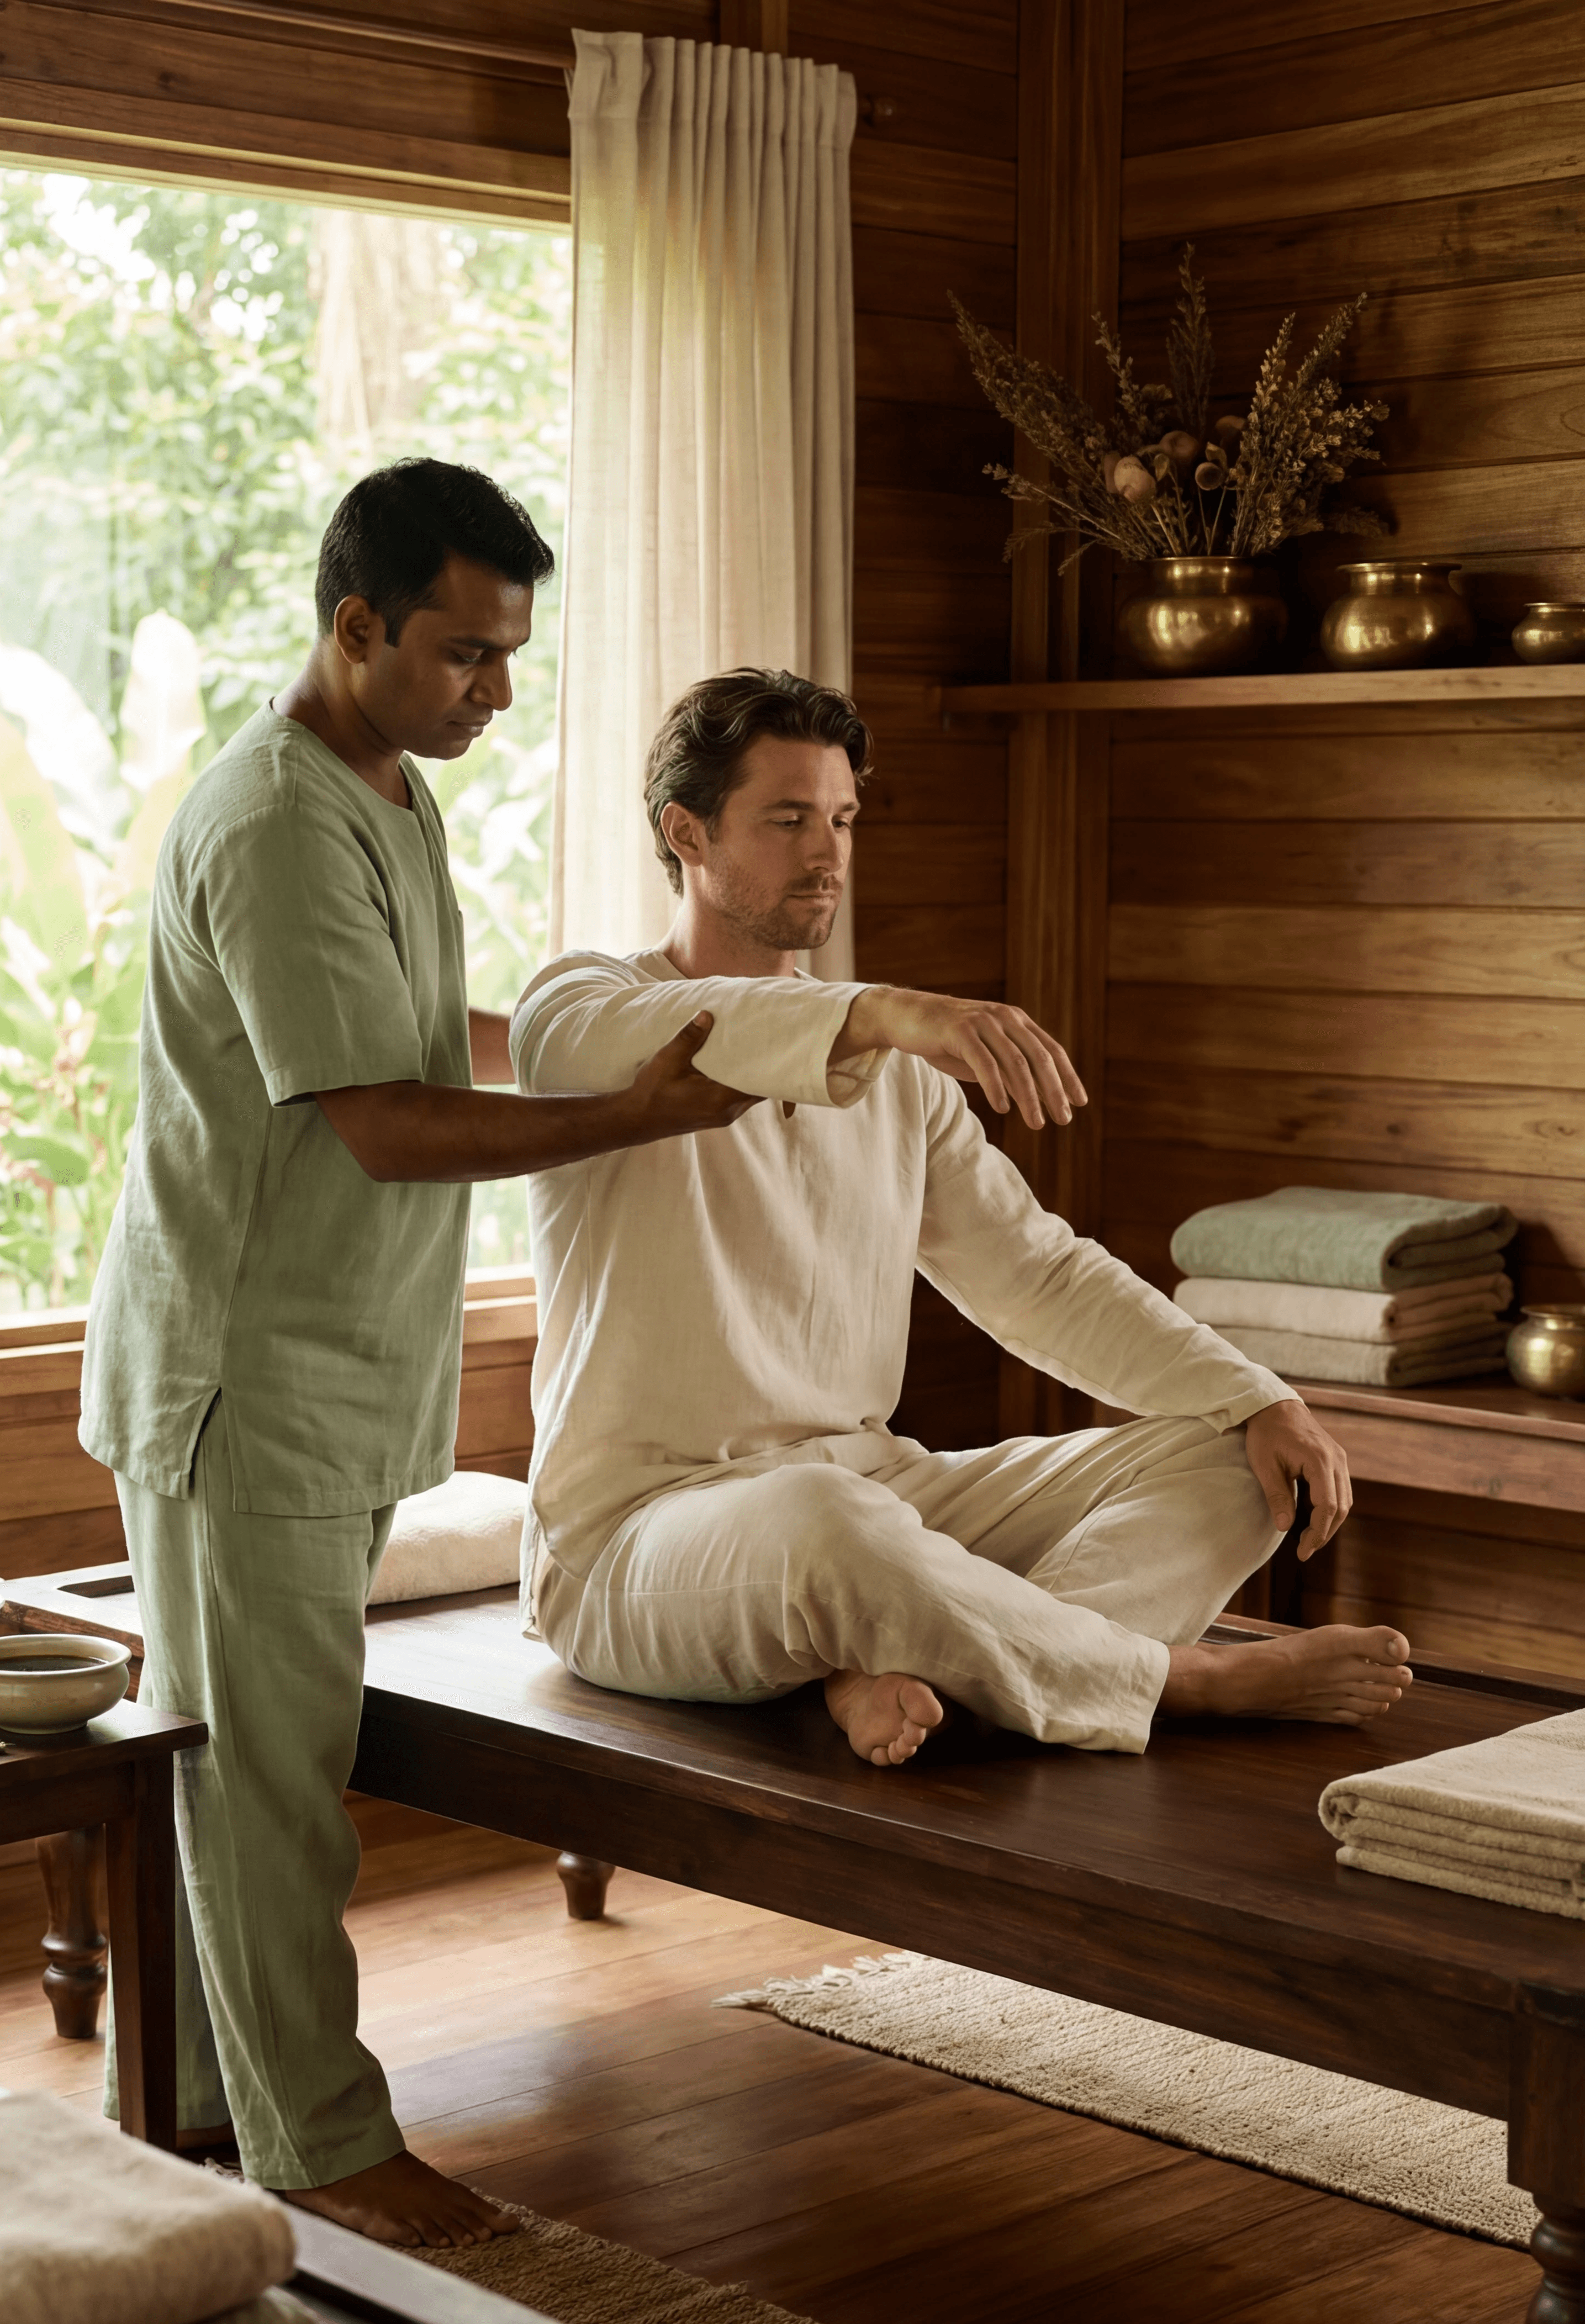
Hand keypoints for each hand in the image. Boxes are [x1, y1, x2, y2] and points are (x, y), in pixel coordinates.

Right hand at [623, 1013, 762, 1140]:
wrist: (636, 1120)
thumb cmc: (651, 1091)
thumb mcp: (668, 1060)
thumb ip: (689, 1038)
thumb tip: (707, 1015)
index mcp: (720, 1099)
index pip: (759, 1083)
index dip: (768, 1065)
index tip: (770, 1044)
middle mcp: (728, 1111)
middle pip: (760, 1090)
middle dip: (764, 1068)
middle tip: (764, 1042)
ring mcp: (724, 1117)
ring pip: (751, 1095)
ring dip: (751, 1076)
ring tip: (752, 1051)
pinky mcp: (718, 1117)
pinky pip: (740, 1099)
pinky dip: (741, 1084)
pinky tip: (734, 1067)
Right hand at [833, 987, 1086, 1129]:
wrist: (906, 1016)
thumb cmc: (947, 1039)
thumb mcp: (985, 1055)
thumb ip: (1008, 1071)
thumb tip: (1034, 1100)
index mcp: (1016, 1021)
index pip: (1051, 1050)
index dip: (1068, 1077)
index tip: (1079, 1103)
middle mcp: (1004, 1018)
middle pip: (1039, 1057)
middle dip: (1054, 1091)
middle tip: (1063, 1119)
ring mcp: (983, 1022)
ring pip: (1016, 1063)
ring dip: (1029, 1096)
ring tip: (1037, 1123)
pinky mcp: (960, 1030)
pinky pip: (985, 1063)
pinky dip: (997, 1087)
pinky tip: (1003, 1108)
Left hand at [1243, 1400, 1351, 1559]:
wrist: (1274, 1406)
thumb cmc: (1266, 1433)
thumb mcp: (1265, 1465)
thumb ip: (1276, 1497)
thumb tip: (1284, 1528)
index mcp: (1319, 1460)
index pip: (1327, 1506)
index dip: (1317, 1532)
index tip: (1303, 1551)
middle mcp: (1336, 1459)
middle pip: (1341, 1507)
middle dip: (1325, 1532)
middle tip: (1305, 1550)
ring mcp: (1339, 1458)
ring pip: (1345, 1500)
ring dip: (1330, 1522)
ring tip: (1310, 1539)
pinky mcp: (1336, 1459)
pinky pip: (1341, 1489)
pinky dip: (1332, 1508)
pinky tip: (1316, 1519)